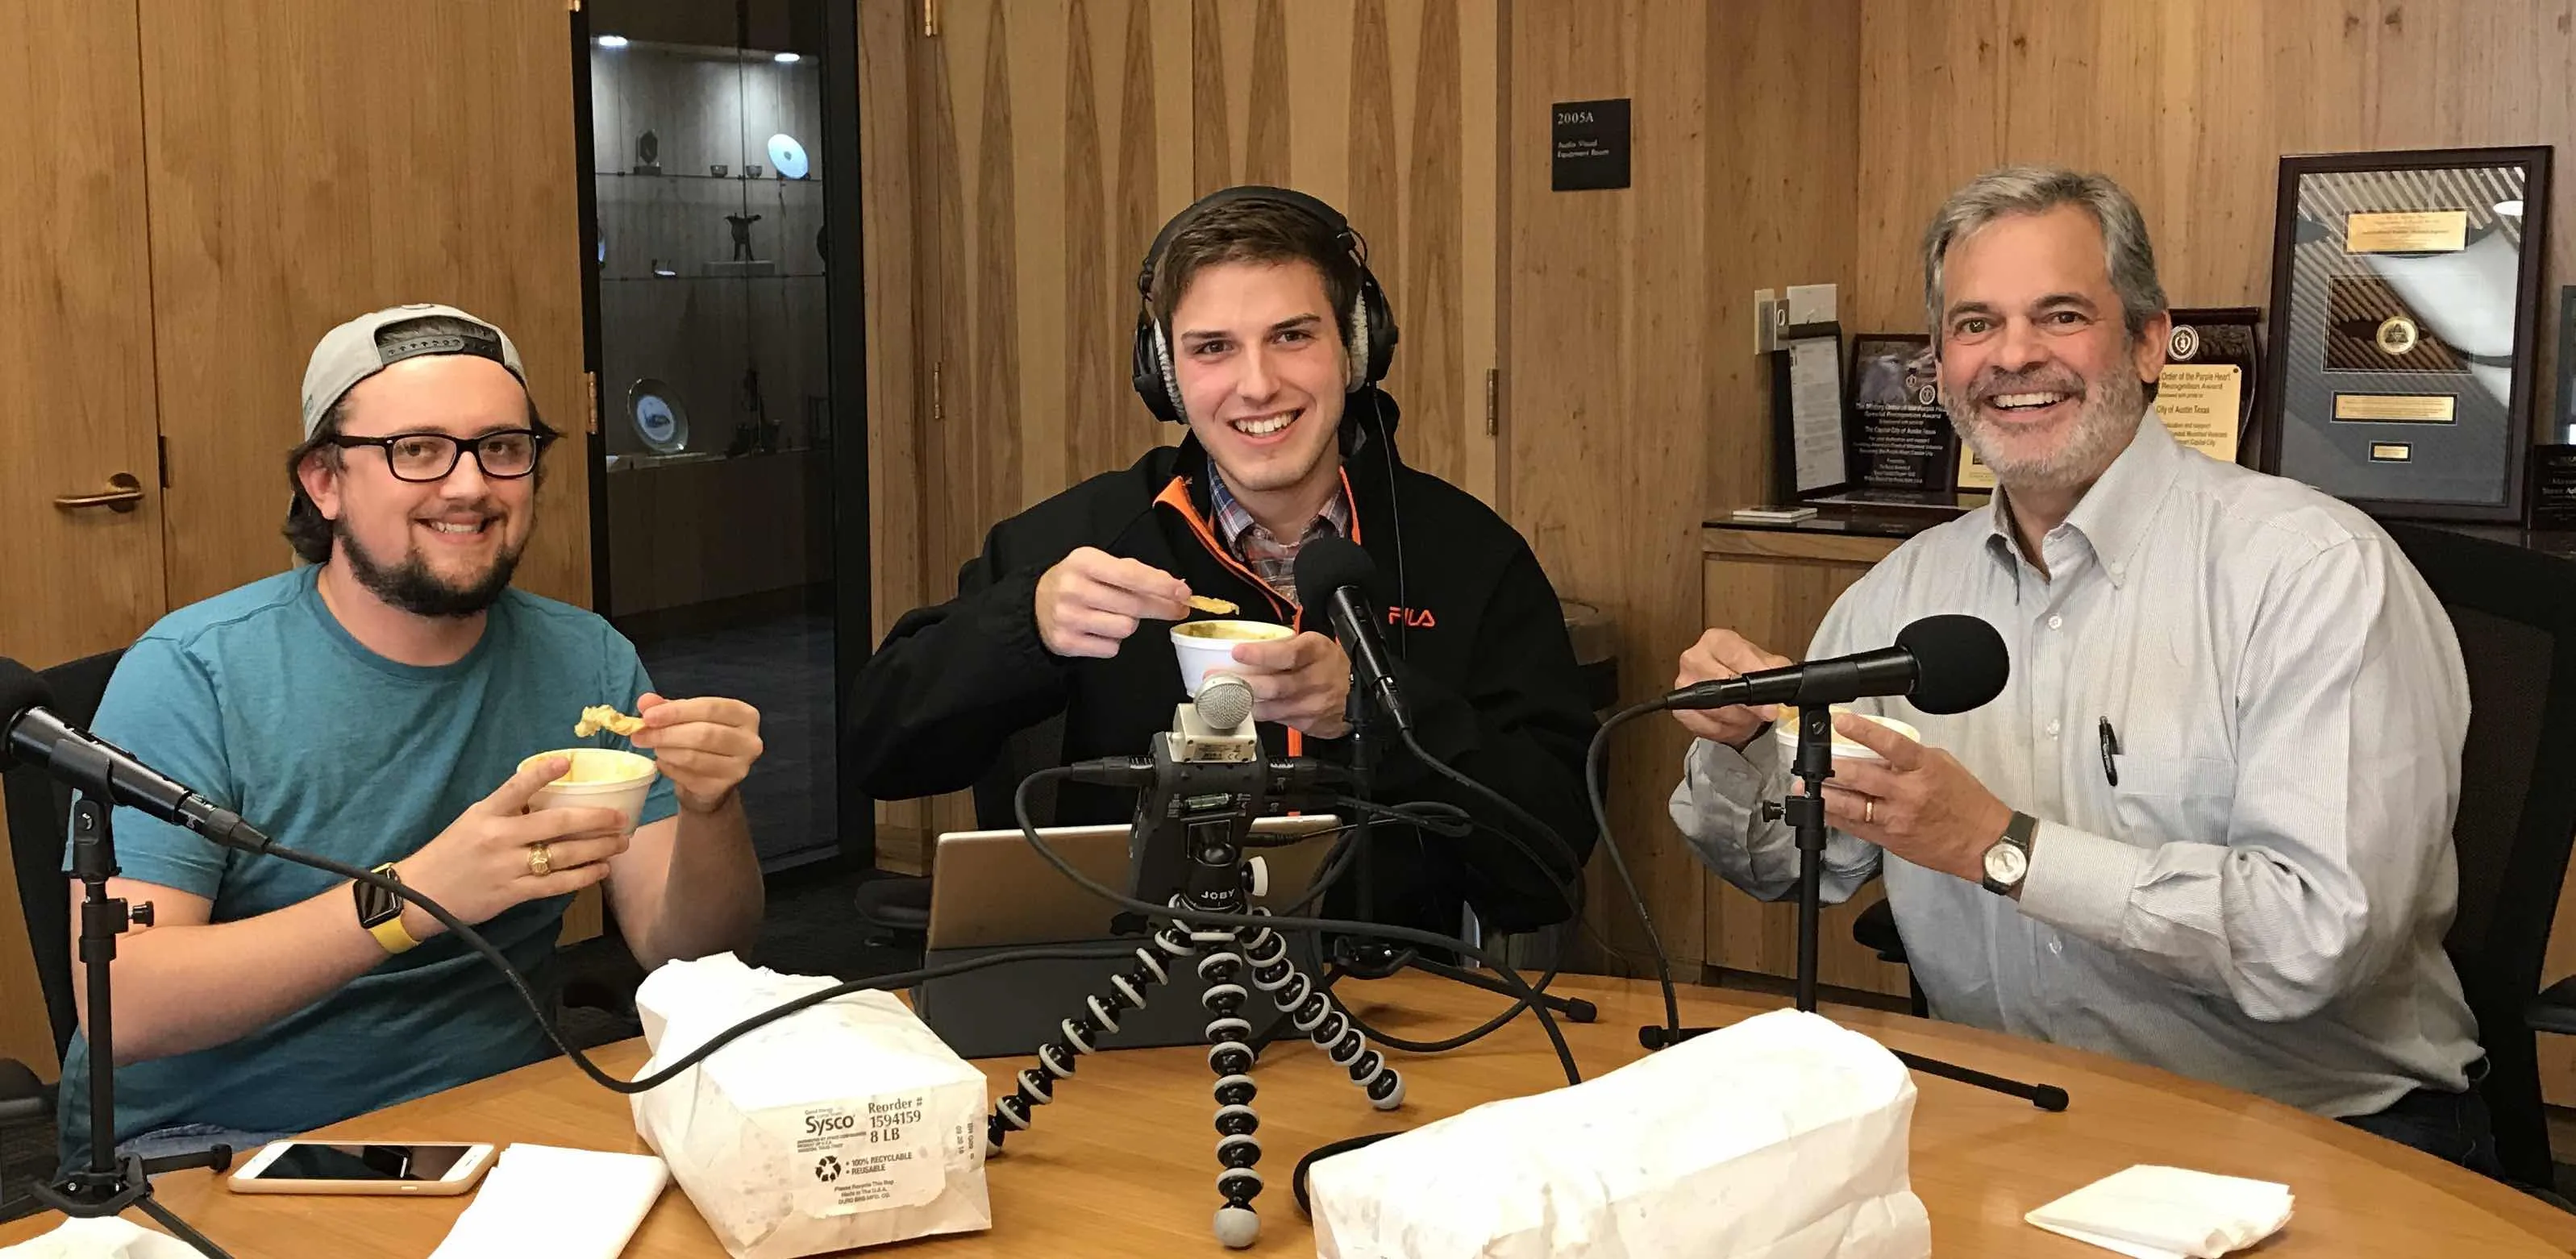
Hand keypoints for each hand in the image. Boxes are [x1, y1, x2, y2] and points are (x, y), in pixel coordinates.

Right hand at [396, 756, 629, 936]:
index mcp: (486, 813)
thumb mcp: (472, 821)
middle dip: (596, 819)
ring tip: (619, 843)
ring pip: (563, 855)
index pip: (517, 786)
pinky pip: (556, 884)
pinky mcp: (512, 892)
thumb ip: (506, 811)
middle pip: (557, 823)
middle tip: (621, 817)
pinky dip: (582, 876)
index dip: (542, 773)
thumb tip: (547, 800)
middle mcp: (499, 837)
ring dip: (597, 848)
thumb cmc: (450, 853)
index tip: (567, 761)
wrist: (420, 895)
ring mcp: (507, 866)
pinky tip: (600, 870)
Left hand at [632, 693, 763, 813]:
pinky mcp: (723, 787)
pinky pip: (688, 777)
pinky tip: (663, 763)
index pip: (711, 708)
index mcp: (745, 715)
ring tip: (654, 747)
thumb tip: (645, 702)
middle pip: (703, 734)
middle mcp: (749, 741)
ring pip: (694, 757)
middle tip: (640, 735)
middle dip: (666, 734)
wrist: (712, 778)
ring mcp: (738, 767)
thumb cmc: (702, 739)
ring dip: (666, 751)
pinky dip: (669, 768)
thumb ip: (667, 707)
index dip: (677, 711)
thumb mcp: (687, 717)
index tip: (648, 716)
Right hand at [1035, 547, 1191, 658]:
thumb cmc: (1077, 582)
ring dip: (1130, 623)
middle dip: (1161, 607)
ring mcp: (1068, 618)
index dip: (1161, 586)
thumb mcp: (1099, 565)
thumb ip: (1134, 572)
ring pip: (1125, 628)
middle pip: (1134, 605)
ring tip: (1115, 615)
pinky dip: (1114, 641)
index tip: (1184, 593)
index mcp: (1084, 562)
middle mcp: (1073, 589)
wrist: (1036, 605)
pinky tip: (1100, 629)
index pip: (1131, 575)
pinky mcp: (1066, 642)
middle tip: (1176, 608)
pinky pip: (1111, 648)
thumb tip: (1174, 586)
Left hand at [1226, 632, 1351, 737]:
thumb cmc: (1330, 664)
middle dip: (1242, 683)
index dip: (1261, 654)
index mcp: (1316, 652)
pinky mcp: (1309, 723)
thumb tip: (1247, 644)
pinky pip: (1277, 720)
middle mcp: (1316, 679)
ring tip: (1222, 695)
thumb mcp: (1313, 645)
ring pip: (1272, 707)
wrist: (1359, 692)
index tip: (1238, 652)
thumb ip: (1284, 645)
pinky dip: (1259, 714)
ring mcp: (1313, 705)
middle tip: (1216, 679)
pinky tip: (1243, 709)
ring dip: (1244, 702)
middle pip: (1275, 685)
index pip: (1288, 654)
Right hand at [1672, 628, 1791, 748]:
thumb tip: (1781, 681)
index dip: (1754, 674)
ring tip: (1749, 717)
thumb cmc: (1745, 673)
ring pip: (1714, 708)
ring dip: (1738, 719)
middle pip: (1721, 684)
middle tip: (1765, 712)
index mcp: (1716, 640)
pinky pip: (1704, 725)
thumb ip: (1776, 669)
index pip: (1734, 655)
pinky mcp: (1680, 708)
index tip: (1769, 693)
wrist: (1732, 691)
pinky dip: (1723, 730)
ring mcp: (1684, 683)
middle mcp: (1695, 657)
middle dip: (1748, 704)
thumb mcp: (1768, 664)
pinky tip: (1733, 724)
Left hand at [1812, 713, 2014, 884]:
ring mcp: (1897, 819)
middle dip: (1831, 767)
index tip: (1841, 721)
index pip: (1890, 744)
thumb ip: (1910, 757)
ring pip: (1851, 806)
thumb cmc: (1967, 802)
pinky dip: (1836, 817)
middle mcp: (1908, 794)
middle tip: (1813, 759)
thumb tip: (1878, 750)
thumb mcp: (1943, 765)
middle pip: (1860, 777)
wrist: (1984, 843)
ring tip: (1805, 785)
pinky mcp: (1890, 840)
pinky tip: (1822, 808)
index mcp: (1925, 768)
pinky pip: (1856, 827)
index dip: (1863, 731)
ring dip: (1824, 795)